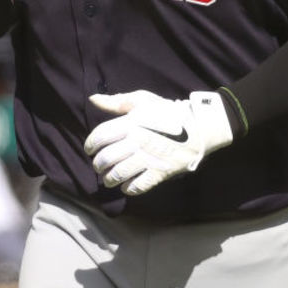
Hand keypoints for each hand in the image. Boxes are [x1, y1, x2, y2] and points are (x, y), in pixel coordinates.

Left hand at [83, 89, 232, 195]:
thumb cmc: (167, 111)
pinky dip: (129, 188)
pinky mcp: (161, 171)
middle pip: (107, 157)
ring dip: (109, 178)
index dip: (90, 144)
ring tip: (108, 179)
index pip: (101, 136)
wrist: (199, 126)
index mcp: (131, 123)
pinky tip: (126, 186)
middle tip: (98, 166)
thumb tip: (93, 99)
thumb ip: (116, 102)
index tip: (89, 149)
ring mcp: (149, 158)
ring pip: (120, 173)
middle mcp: (137, 141)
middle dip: (98, 164)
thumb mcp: (142, 100)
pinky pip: (140, 185)